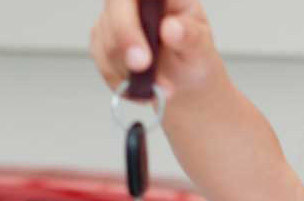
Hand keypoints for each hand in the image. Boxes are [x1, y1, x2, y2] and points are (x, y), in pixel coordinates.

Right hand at [89, 0, 225, 99]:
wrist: (184, 81)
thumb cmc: (194, 57)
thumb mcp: (201, 48)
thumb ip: (190, 37)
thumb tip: (171, 28)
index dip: (131, 13)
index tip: (144, 38)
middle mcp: (133, 3)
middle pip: (114, 12)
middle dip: (127, 42)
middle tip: (143, 67)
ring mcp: (113, 21)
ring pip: (107, 42)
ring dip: (131, 71)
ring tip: (161, 87)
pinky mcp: (102, 44)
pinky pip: (104, 64)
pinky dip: (124, 82)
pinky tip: (145, 89)